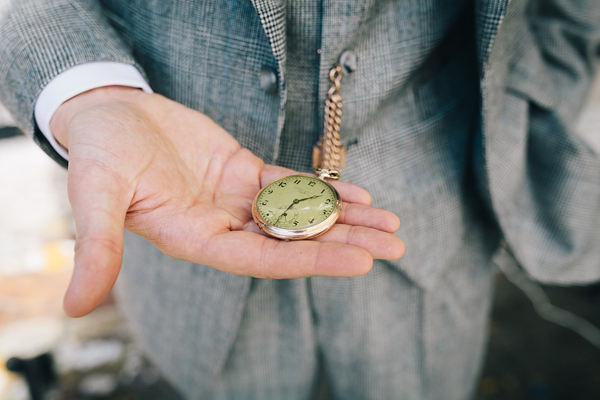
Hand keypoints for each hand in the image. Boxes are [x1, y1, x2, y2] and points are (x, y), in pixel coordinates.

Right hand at [51, 86, 404, 316]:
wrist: (109, 115)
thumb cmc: (99, 153)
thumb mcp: (94, 196)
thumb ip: (97, 247)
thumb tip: (75, 308)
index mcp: (195, 238)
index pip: (262, 259)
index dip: (310, 260)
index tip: (360, 261)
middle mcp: (223, 224)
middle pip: (292, 240)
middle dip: (344, 242)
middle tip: (395, 246)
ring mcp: (237, 199)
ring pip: (299, 214)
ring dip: (345, 218)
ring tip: (391, 223)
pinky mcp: (244, 172)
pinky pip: (290, 184)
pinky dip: (323, 189)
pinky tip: (358, 195)